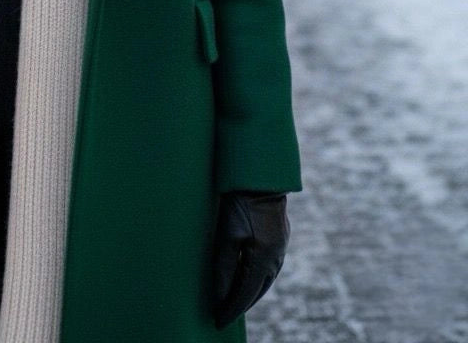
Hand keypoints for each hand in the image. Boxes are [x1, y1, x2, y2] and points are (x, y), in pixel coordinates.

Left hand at [212, 191, 289, 328]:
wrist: (260, 177)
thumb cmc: (239, 204)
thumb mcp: (227, 235)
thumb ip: (224, 267)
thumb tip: (220, 296)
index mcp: (264, 260)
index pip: (245, 294)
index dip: (230, 309)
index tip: (217, 321)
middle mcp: (276, 257)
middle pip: (258, 290)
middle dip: (241, 304)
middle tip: (223, 313)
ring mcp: (281, 247)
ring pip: (265, 279)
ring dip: (250, 290)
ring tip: (234, 298)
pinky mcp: (280, 237)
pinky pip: (269, 265)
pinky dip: (256, 275)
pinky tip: (247, 274)